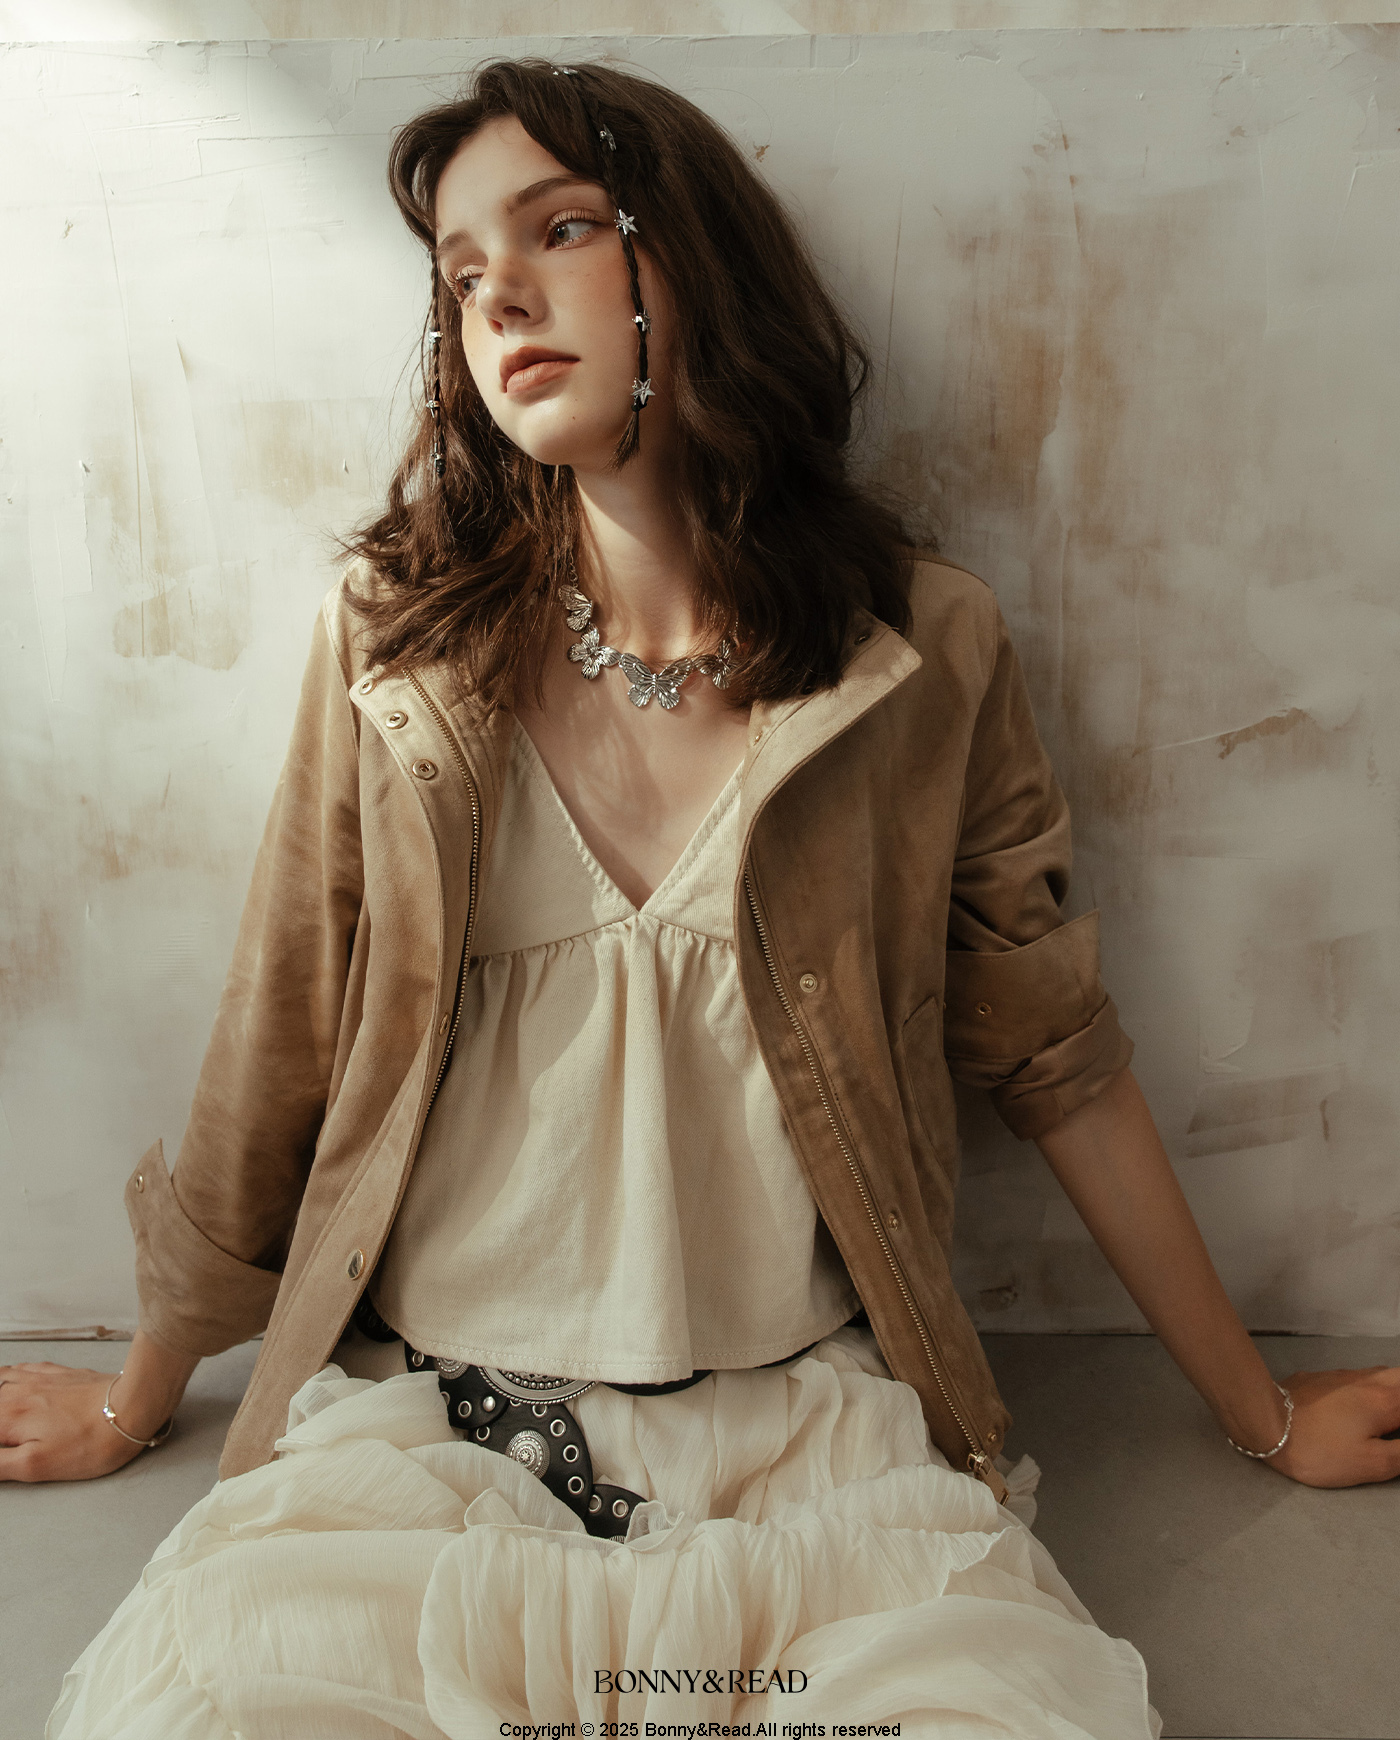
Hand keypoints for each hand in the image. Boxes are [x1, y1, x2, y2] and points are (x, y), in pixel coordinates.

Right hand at [0, 1331, 197, 1482]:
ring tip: (6, 1417)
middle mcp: (17, 1392)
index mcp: (7, 1416)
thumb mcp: (36, 1466)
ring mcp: (37, 1378)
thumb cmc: (90, 1441)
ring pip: (0, 1381)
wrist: (131, 1407)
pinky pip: (21, 1368)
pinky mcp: (57, 1372)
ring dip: (0, 1396)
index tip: (5, 1450)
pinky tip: (10, 1383)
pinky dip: (9, 1376)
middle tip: (9, 1439)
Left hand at [1265, 1366, 1399, 1487]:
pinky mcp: (1319, 1377)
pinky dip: (1367, 1386)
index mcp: (1385, 1401)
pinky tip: (1357, 1401)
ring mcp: (1341, 1375)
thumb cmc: (1322, 1449)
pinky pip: (1355, 1375)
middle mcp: (1367, 1380)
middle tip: (1393, 1421)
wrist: (1268, 1423)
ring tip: (1388, 1409)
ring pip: (1380, 1372)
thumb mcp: (1372, 1463)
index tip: (1394, 1430)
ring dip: (1392, 1386)